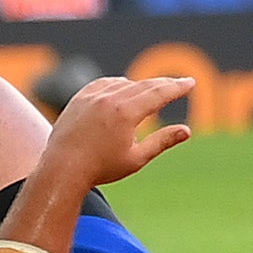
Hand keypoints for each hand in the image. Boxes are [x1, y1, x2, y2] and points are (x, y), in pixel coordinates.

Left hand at [41, 72, 197, 187]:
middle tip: (180, 83)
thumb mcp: (137, 158)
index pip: (159, 93)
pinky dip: (118, 84)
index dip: (177, 87)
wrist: (62, 169)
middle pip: (144, 85)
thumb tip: (186, 130)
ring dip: (141, 86)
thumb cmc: (101, 168)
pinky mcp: (80, 97)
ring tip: (154, 91)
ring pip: (124, 83)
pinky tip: (124, 88)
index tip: (190, 83)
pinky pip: (105, 83)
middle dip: (164, 84)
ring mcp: (93, 96)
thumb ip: (162, 141)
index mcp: (126, 113)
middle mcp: (110, 98)